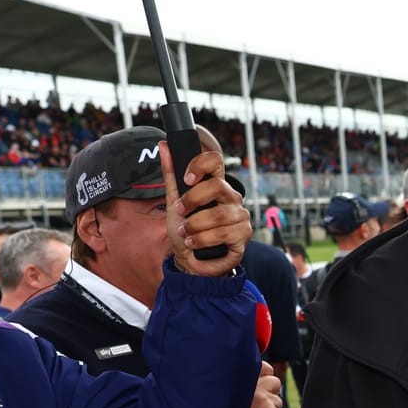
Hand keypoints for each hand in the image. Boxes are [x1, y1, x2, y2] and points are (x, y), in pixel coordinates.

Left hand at [165, 148, 250, 276]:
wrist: (191, 261)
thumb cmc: (185, 231)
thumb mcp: (173, 201)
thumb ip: (171, 175)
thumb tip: (163, 146)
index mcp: (216, 186)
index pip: (215, 161)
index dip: (200, 165)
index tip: (186, 179)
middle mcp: (232, 198)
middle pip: (218, 186)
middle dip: (192, 200)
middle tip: (181, 211)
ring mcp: (241, 216)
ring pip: (218, 214)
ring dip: (194, 225)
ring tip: (186, 233)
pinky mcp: (244, 236)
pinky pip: (223, 233)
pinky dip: (203, 239)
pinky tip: (195, 243)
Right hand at [238, 364, 283, 407]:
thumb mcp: (222, 395)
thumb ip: (238, 385)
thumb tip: (253, 380)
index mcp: (242, 380)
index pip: (265, 368)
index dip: (265, 376)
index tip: (262, 382)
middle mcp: (256, 387)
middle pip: (275, 383)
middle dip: (270, 392)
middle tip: (259, 404)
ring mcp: (266, 401)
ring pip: (277, 401)